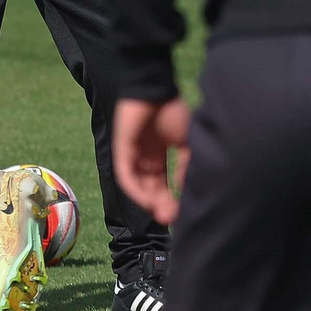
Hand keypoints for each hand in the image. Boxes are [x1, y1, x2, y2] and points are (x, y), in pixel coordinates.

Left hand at [113, 97, 191, 224]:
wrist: (154, 89)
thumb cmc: (171, 111)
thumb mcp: (187, 141)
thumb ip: (187, 164)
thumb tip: (188, 187)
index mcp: (159, 155)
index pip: (163, 184)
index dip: (171, 199)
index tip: (181, 213)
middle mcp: (145, 159)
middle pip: (151, 189)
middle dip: (161, 205)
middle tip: (170, 220)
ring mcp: (132, 155)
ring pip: (139, 187)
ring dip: (150, 202)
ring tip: (162, 215)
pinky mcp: (122, 151)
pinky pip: (126, 177)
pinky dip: (136, 191)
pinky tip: (148, 201)